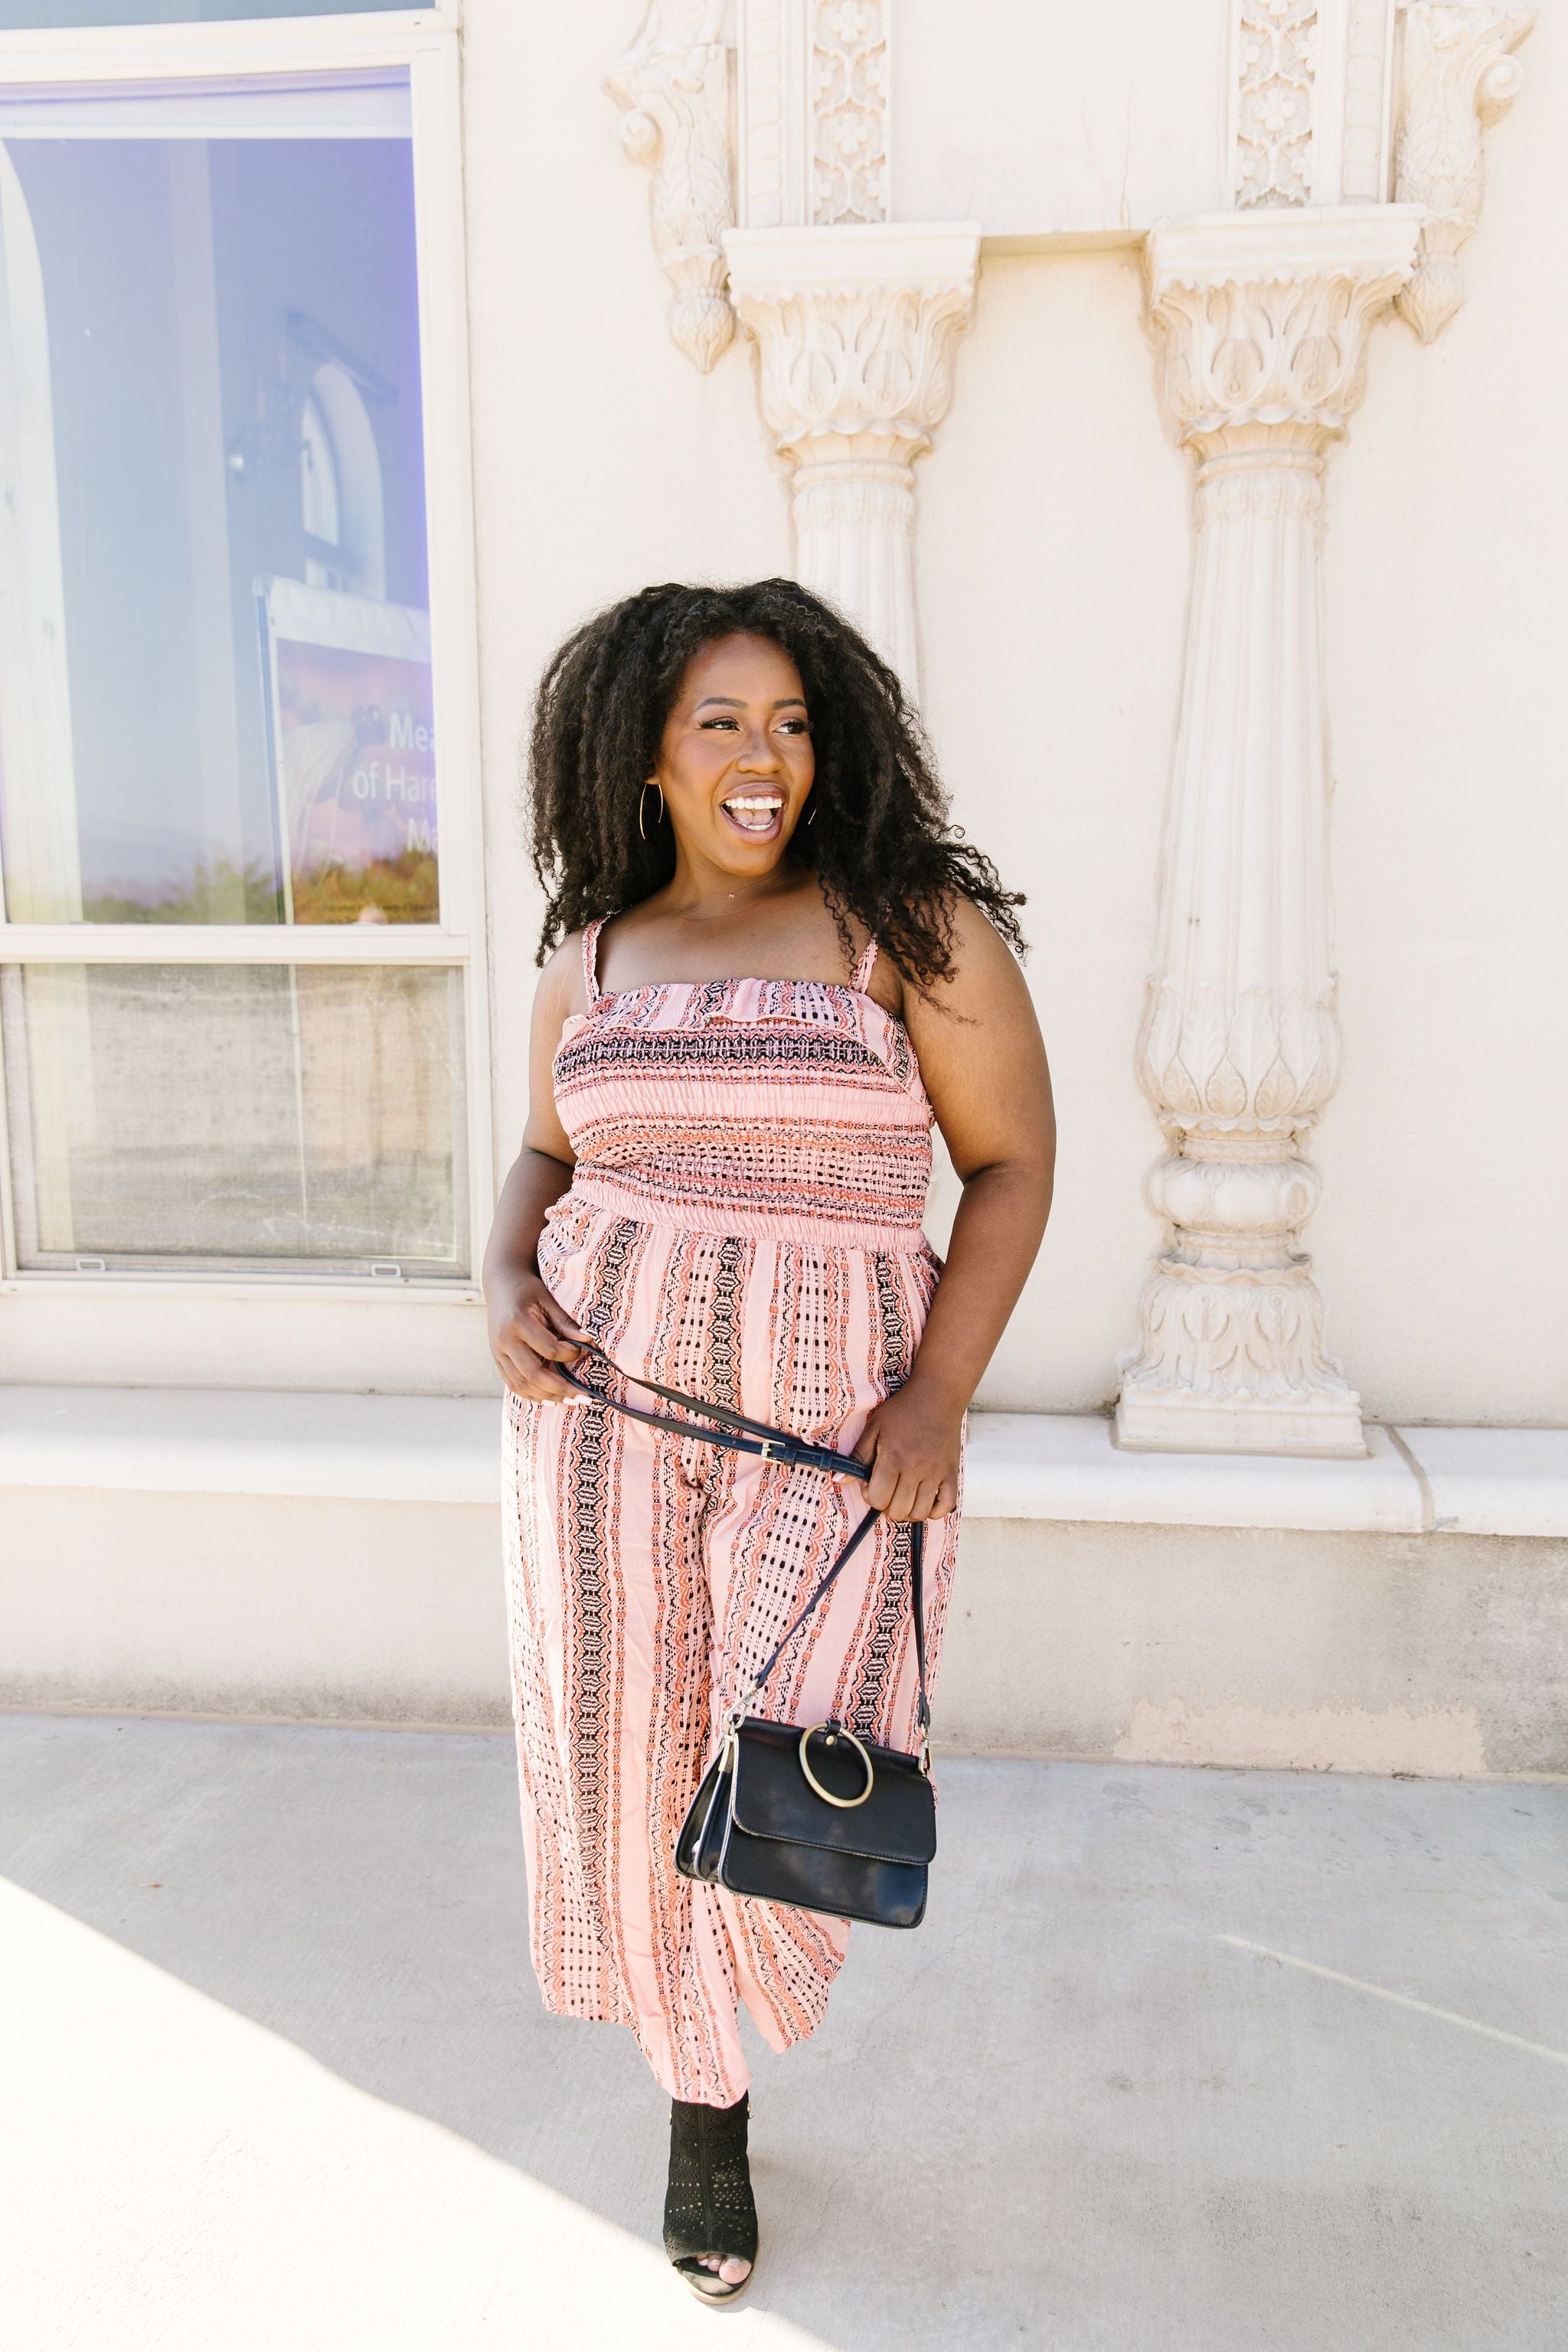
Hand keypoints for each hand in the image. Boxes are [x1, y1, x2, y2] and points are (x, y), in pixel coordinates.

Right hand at [488, 1270, 587, 1401]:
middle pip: (533, 1374)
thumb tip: (590, 1340)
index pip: (548, 1348)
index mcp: (518, 1322)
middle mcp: (504, 1341)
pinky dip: (531, 1394)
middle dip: (560, 1388)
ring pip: (521, 1384)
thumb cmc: (528, 1289)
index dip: (568, 1354)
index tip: (580, 1350)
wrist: (500, 1283)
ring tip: (569, 1400)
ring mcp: (497, 1352)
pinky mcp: (497, 1359)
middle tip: (583, 1396)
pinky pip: (512, 1384)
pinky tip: (549, 1398)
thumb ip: (566, 1322)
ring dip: (546, 1396)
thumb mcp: (548, 1299)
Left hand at [853, 1383, 960, 1520]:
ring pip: (920, 1512)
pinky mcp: (952, 1473)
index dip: (870, 1496)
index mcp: (894, 1457)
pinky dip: (934, 1510)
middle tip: (886, 1490)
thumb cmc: (902, 1410)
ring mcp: (936, 1472)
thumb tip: (839, 1481)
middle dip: (886, 1506)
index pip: (878, 1498)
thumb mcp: (874, 1427)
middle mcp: (916, 1468)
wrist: (937, 1395)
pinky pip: (946, 1506)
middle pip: (897, 1510)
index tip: (871, 1484)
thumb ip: (858, 1456)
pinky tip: (924, 1499)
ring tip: (903, 1496)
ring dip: (907, 1510)